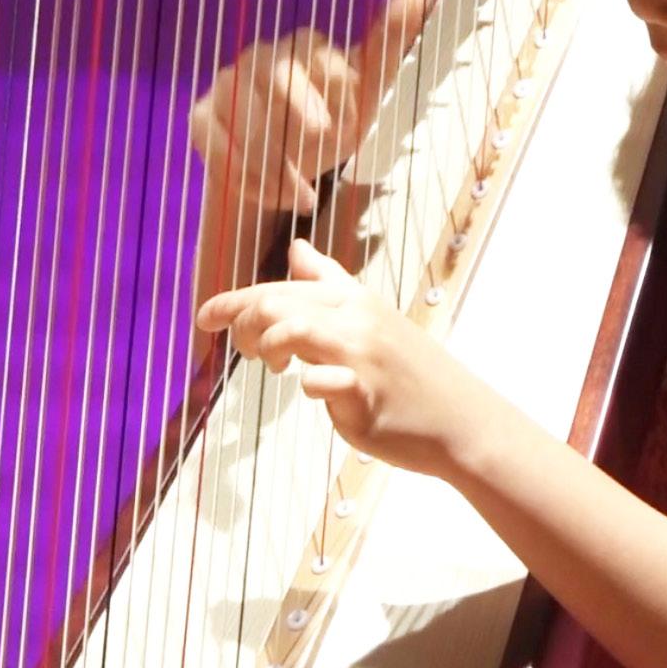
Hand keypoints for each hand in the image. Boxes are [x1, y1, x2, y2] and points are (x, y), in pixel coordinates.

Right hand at [189, 0, 435, 214]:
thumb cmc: (335, 120)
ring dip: (272, 156)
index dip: (331, 83)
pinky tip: (274, 197)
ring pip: (238, 109)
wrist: (291, 171)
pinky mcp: (202, 119)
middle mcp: (261, 58)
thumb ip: (392, 39)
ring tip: (304, 196)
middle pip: (266, 67)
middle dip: (295, 104)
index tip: (346, 118)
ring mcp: (227, 87)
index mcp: (305, 48)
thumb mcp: (370, 88)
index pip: (313, 50)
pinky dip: (242, 174)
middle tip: (321, 137)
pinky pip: (213, 141)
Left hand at [196, 238, 494, 479]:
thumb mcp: (370, 315)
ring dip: (268, 347)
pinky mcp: (365, 394)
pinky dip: (308, 385)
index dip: (234, 300)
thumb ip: (329, 282)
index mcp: (355, 297)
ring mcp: (362, 355)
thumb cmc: (408, 371)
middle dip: (243, 323)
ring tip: (272, 368)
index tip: (205, 318)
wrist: (460, 419)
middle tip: (247, 353)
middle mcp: (358, 318)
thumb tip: (296, 248)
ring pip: (291, 329)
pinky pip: (319, 382)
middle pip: (277, 303)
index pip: (281, 286)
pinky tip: (313, 391)